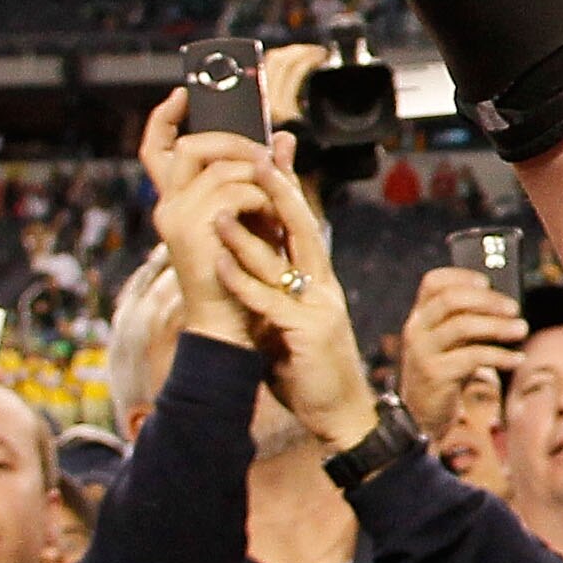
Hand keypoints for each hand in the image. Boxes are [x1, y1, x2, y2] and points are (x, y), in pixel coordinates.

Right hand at [136, 90, 272, 347]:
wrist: (233, 321)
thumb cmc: (247, 270)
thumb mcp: (257, 215)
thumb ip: (265, 177)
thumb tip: (285, 138)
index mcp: (176, 200)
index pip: (155, 148)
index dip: (164, 117)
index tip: (182, 93)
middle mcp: (167, 205)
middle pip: (190, 146)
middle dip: (232, 141)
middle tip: (262, 153)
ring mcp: (176, 217)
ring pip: (220, 166)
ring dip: (256, 175)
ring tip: (276, 195)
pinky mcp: (192, 229)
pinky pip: (235, 190)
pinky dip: (262, 196)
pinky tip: (272, 215)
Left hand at [218, 148, 377, 453]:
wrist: (342, 414)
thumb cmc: (312, 371)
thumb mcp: (292, 324)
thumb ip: (275, 294)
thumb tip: (244, 270)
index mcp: (319, 280)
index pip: (303, 223)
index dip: (290, 185)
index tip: (277, 148)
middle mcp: (322, 286)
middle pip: (301, 227)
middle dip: (280, 189)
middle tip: (260, 155)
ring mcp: (317, 306)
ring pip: (280, 260)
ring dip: (248, 233)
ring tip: (220, 209)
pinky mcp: (305, 332)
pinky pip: (267, 300)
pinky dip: (242, 281)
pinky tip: (220, 263)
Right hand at [399, 267, 533, 441]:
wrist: (420, 415)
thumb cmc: (445, 372)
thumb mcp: (450, 343)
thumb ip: (467, 322)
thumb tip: (507, 307)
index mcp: (420, 315)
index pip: (433, 282)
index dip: (462, 276)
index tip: (488, 282)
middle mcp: (417, 329)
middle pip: (451, 300)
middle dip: (488, 301)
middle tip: (514, 308)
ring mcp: (423, 351)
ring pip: (463, 326)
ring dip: (498, 326)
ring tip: (522, 329)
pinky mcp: (435, 374)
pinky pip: (473, 357)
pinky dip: (500, 356)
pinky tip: (517, 359)